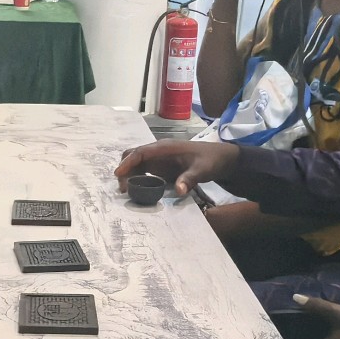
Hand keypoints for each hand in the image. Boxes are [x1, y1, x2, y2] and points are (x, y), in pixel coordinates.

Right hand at [115, 139, 238, 195]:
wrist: (221, 158)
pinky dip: (136, 177)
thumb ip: (190, 179)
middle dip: (125, 169)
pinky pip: (143, 169)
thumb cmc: (211, 160)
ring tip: (127, 191)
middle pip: (134, 155)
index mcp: (165, 147)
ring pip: (136, 163)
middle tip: (123, 188)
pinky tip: (137, 188)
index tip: (118, 174)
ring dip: (129, 174)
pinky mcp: (162, 165)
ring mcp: (159, 158)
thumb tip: (178, 190)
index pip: (141, 152)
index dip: (128, 163)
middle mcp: (159, 151)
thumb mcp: (203, 170)